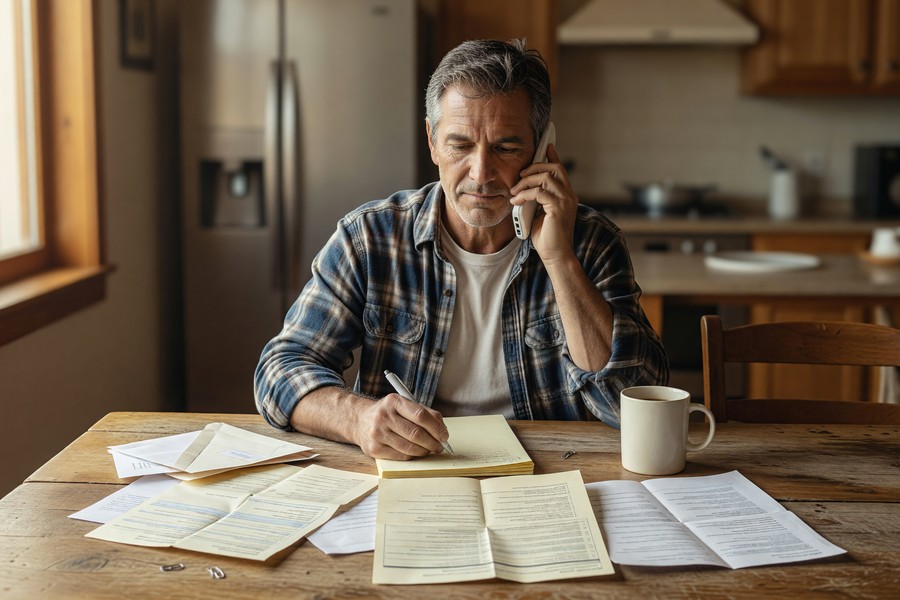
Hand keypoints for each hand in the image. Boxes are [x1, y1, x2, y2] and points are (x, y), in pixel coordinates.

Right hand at [353, 394, 448, 459]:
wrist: (360, 421)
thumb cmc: (389, 413)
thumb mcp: (403, 405)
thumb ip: (425, 413)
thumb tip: (442, 429)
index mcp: (394, 401)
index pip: (420, 415)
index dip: (436, 427)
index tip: (444, 435)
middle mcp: (384, 416)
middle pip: (416, 433)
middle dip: (433, 442)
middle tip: (440, 446)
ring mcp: (377, 433)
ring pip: (409, 447)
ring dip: (424, 451)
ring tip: (429, 450)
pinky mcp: (374, 449)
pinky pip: (401, 456)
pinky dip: (413, 456)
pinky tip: (416, 452)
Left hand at [509, 144, 578, 264]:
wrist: (555, 256)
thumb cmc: (546, 237)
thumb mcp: (539, 213)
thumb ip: (537, 199)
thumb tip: (524, 188)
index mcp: (566, 195)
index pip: (560, 170)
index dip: (552, 156)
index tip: (545, 146)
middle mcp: (569, 195)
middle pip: (554, 168)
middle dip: (535, 166)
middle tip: (520, 175)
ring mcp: (565, 201)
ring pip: (546, 177)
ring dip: (526, 181)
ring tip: (514, 191)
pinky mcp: (558, 208)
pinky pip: (539, 192)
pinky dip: (525, 194)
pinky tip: (516, 201)